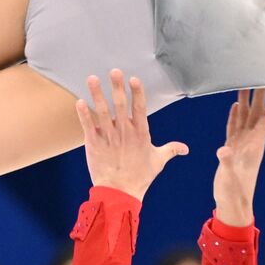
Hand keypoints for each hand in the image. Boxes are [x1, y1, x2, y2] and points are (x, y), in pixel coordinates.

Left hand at [75, 69, 186, 201]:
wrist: (120, 193)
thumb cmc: (140, 177)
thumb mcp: (158, 162)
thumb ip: (171, 150)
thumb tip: (185, 148)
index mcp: (140, 133)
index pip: (140, 108)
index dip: (137, 92)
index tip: (133, 79)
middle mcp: (124, 132)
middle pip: (120, 105)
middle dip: (117, 87)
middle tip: (114, 71)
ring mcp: (108, 137)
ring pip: (102, 112)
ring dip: (97, 94)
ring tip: (92, 78)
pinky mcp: (94, 144)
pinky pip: (88, 126)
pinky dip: (83, 114)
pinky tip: (79, 101)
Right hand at [212, 88, 264, 225]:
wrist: (233, 204)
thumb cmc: (234, 193)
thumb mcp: (230, 178)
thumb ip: (226, 163)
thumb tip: (222, 150)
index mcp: (253, 145)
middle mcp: (249, 142)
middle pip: (256, 113)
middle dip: (259, 96)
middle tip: (262, 76)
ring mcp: (240, 145)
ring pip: (245, 117)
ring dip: (246, 102)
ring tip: (246, 85)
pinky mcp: (231, 149)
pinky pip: (234, 127)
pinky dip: (235, 116)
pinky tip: (235, 106)